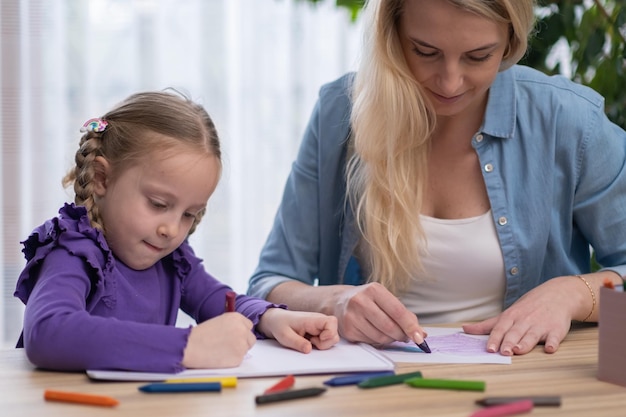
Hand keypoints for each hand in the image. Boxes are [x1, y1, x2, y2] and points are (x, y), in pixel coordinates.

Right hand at [182, 313, 255, 368]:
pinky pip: (239, 360)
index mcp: (237, 318)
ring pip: (245, 350)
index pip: (248, 326)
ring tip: (221, 351)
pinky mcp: (238, 358)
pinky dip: (232, 360)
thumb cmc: (200, 335)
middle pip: (250, 339)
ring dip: (237, 351)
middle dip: (243, 343)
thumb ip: (233, 325)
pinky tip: (220, 357)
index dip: (242, 332)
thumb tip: (242, 333)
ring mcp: (241, 344)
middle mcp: (242, 329)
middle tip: (229, 346)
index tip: (235, 336)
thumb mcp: (219, 321)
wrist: (190, 346)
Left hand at [257, 308, 339, 352]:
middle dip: (325, 344)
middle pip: (334, 333)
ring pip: (332, 338)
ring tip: (308, 341)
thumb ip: (297, 342)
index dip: (329, 333)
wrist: (277, 320)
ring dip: (322, 344)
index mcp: (312, 319)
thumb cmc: (281, 325)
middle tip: (310, 342)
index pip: (332, 322)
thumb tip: (309, 350)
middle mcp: (319, 320)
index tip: (316, 340)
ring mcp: (320, 325)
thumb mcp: (284, 336)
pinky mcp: (320, 330)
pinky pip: (327, 339)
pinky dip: (320, 344)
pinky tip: (309, 341)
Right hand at [332, 282, 426, 345]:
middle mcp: (360, 301)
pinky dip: (377, 341)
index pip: (397, 311)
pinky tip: (375, 333)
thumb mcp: (385, 299)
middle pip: (389, 327)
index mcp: (374, 290)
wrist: (339, 302)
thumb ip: (404, 315)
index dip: (410, 326)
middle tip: (405, 337)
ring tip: (390, 334)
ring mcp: (352, 316)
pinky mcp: (348, 330)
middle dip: (401, 335)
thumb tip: (421, 334)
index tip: (419, 337)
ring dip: (390, 340)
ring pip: (380, 337)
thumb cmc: (368, 301)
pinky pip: (370, 342)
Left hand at [462, 276, 580, 354]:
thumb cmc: (528, 307)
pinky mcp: (556, 330)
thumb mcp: (507, 313)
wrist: (557, 295)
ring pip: (531, 336)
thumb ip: (487, 325)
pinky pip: (554, 337)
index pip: (500, 328)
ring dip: (525, 343)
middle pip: (514, 333)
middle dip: (508, 342)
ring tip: (518, 350)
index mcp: (511, 317)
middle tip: (503, 352)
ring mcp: (541, 325)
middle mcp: (525, 321)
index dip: (494, 338)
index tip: (489, 349)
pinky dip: (552, 343)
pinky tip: (549, 348)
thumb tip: (464, 329)